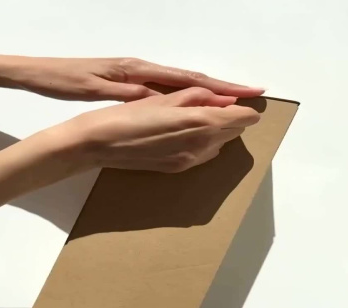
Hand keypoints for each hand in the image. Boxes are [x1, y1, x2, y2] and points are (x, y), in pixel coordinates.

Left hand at [8, 56, 264, 103]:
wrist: (44, 73)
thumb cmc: (66, 80)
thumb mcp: (96, 88)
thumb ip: (129, 93)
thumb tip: (161, 98)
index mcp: (137, 70)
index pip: (186, 80)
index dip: (218, 87)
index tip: (245, 92)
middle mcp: (142, 69)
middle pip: (190, 79)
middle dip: (221, 88)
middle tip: (249, 95)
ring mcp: (137, 75)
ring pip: (180, 85)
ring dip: (206, 93)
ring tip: (230, 103)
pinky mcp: (130, 82)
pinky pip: (165, 90)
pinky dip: (185, 97)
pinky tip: (192, 106)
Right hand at [41, 87, 259, 173]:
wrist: (102, 144)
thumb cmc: (130, 113)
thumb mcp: (165, 97)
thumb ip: (199, 97)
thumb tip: (226, 99)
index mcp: (201, 122)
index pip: (242, 118)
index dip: (245, 110)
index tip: (240, 104)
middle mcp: (202, 145)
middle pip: (234, 132)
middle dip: (230, 119)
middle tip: (213, 107)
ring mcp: (191, 161)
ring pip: (219, 146)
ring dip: (217, 133)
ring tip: (195, 121)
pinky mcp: (179, 170)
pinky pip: (203, 156)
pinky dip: (203, 144)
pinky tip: (184, 136)